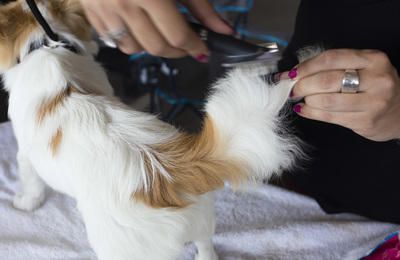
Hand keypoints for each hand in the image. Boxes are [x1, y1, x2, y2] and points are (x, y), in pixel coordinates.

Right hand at [80, 0, 232, 59]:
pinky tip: (138, 28)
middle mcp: (124, 5)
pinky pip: (112, 40)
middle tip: (186, 45)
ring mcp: (104, 10)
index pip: (177, 36)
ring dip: (151, 47)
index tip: (203, 51)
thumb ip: (201, 7)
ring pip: (133, 49)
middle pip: (156, 47)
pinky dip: (129, 40)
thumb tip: (224, 31)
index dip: (194, 47)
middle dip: (176, 52)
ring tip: (161, 34)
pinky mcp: (90, 12)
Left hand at [289, 49, 399, 141]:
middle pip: (327, 80)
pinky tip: (304, 109)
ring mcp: (373, 102)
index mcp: (374, 59)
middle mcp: (377, 80)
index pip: (331, 58)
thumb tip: (296, 72)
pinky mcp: (365, 121)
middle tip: (293, 89)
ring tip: (300, 99)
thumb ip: (335, 66)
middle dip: (303, 85)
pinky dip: (311, 113)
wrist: (399, 112)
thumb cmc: (374, 86)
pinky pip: (330, 116)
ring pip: (327, 101)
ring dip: (307, 100)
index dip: (306, 66)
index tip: (291, 73)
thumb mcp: (363, 67)